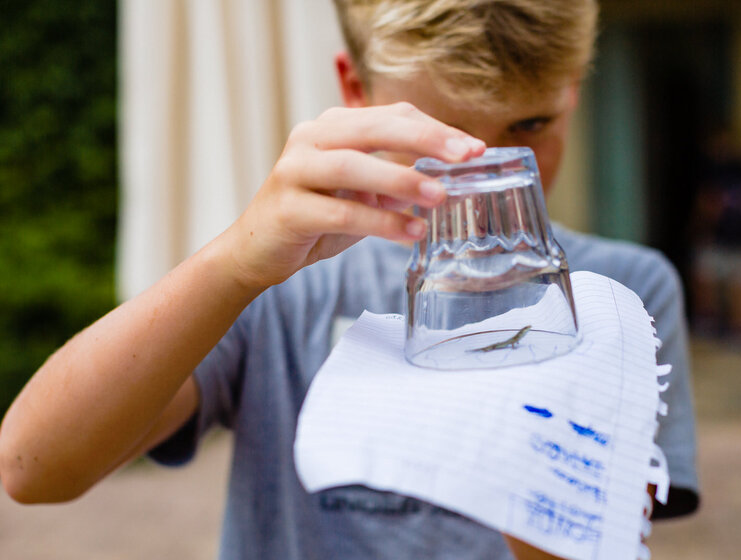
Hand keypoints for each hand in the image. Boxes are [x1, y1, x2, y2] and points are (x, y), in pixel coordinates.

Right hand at [223, 102, 484, 289]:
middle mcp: (310, 139)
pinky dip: (380, 223)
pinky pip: (340, 213)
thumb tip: (450, 178)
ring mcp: (294, 171)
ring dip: (401, 181)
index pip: (392, 116)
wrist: (255, 250)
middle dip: (424, 140)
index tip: (473, 149)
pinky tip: (410, 232)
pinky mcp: (288, 210)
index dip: (436, 130)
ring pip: (354, 167)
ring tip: (440, 198)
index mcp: (332, 128)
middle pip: (373, 128)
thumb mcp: (361, 192)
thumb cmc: (315, 217)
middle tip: (464, 158)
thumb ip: (395, 179)